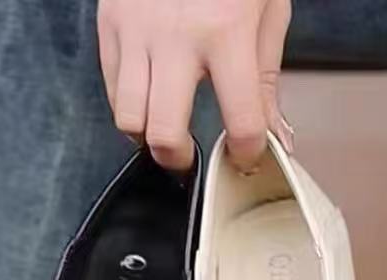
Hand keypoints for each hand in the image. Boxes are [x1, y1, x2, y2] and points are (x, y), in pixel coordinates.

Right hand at [98, 0, 292, 171]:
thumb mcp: (265, 9)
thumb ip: (266, 77)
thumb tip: (275, 135)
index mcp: (228, 30)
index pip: (241, 117)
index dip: (248, 150)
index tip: (247, 157)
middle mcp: (178, 38)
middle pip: (163, 133)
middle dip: (179, 159)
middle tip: (190, 158)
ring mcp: (137, 33)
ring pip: (128, 120)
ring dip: (147, 137)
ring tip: (164, 130)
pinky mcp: (111, 28)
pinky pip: (113, 90)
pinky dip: (131, 106)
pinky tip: (149, 96)